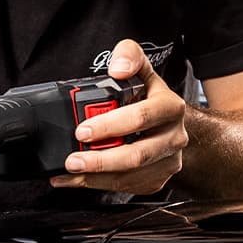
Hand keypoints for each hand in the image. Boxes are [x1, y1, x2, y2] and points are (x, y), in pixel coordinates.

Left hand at [50, 39, 187, 194]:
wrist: (170, 124)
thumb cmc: (150, 97)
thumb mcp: (142, 68)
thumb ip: (129, 56)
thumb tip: (118, 68)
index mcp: (170, 108)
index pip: (140, 118)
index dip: (110, 125)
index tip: (84, 129)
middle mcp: (174, 137)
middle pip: (136, 155)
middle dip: (100, 161)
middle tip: (72, 159)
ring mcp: (167, 162)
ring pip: (129, 177)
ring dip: (95, 178)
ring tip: (69, 173)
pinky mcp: (157, 179)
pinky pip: (127, 187)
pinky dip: (98, 185)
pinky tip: (77, 179)